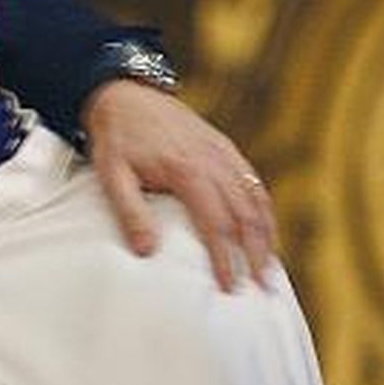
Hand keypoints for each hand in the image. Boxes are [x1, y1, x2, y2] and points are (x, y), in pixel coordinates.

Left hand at [81, 80, 275, 291]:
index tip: (229, 286)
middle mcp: (214, 161)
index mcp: (188, 171)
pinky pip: (253, 183)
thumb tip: (148, 252)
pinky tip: (265, 232)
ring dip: (267, 236)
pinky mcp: (226, 149)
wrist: (125, 95)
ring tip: (270, 269)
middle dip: (257, 255)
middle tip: (263, 289)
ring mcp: (224, 153)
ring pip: (256, 200)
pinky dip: (264, 210)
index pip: (216, 224)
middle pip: (246, 216)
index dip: (226, 258)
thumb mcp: (112, 176)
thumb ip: (130, 213)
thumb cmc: (116, 139)